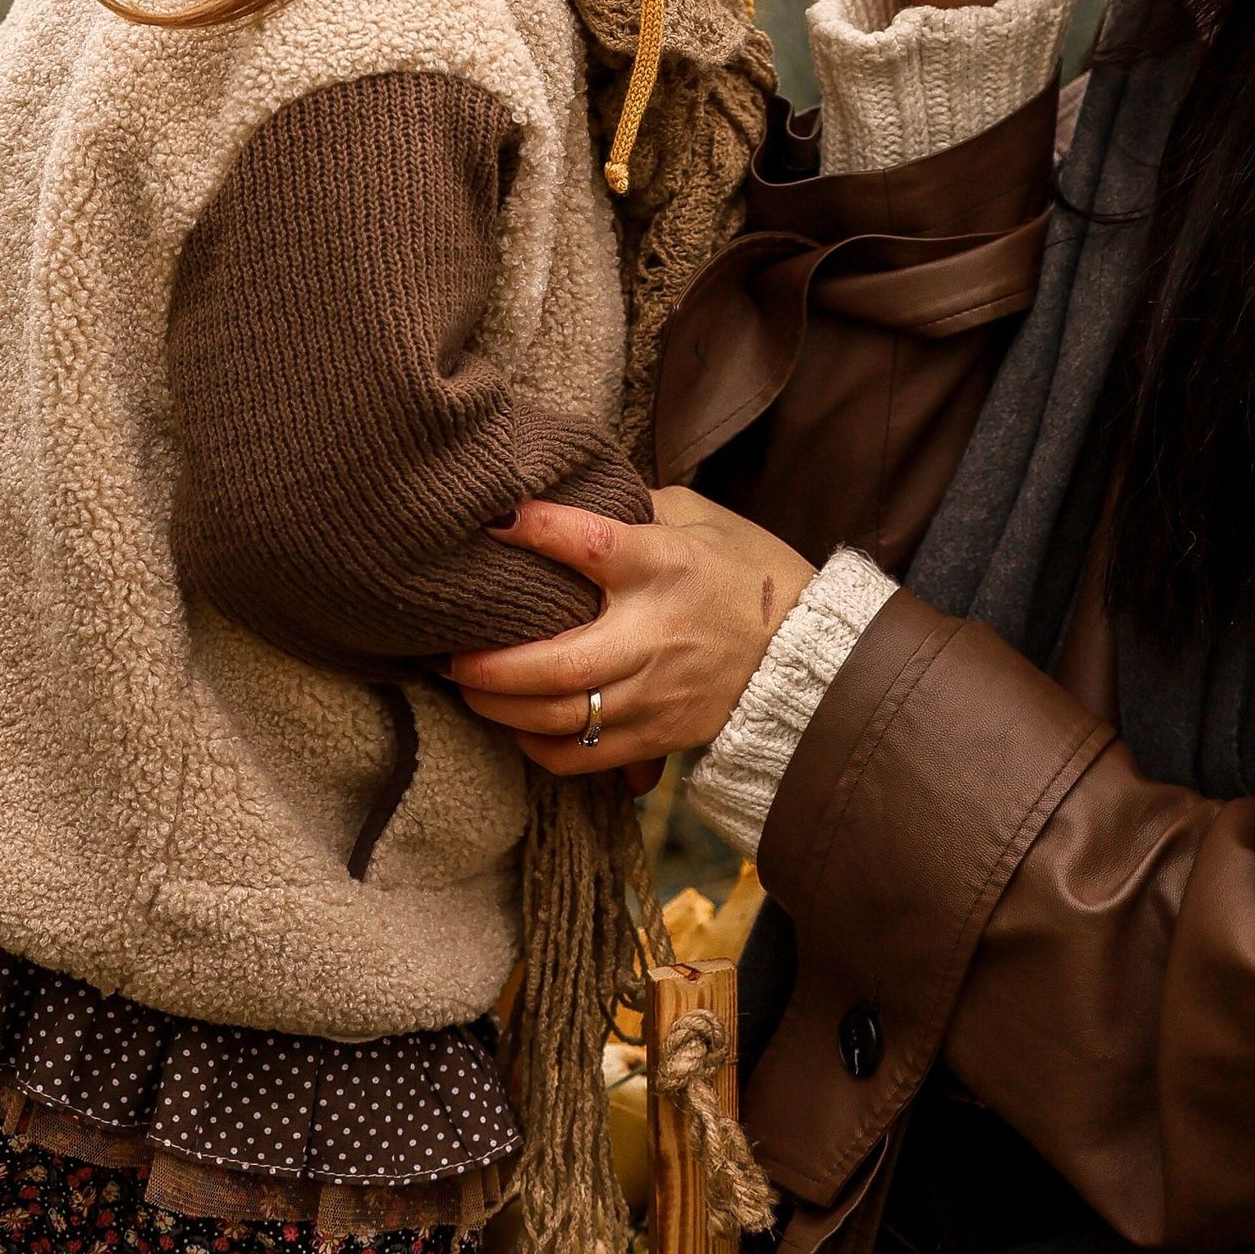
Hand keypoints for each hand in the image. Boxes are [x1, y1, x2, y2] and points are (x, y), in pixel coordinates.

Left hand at [448, 490, 813, 773]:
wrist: (804, 651)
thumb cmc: (743, 569)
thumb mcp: (698, 516)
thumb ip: (632, 507)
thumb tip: (565, 496)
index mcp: (664, 565)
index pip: (592, 544)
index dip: (538, 529)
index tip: (493, 518)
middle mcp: (653, 633)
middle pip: (559, 661)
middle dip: (493, 665)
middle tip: (450, 652)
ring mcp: (654, 694)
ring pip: (561, 717)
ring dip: (502, 708)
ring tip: (469, 687)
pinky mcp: (656, 738)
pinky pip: (582, 757)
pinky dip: (538, 747)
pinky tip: (518, 723)